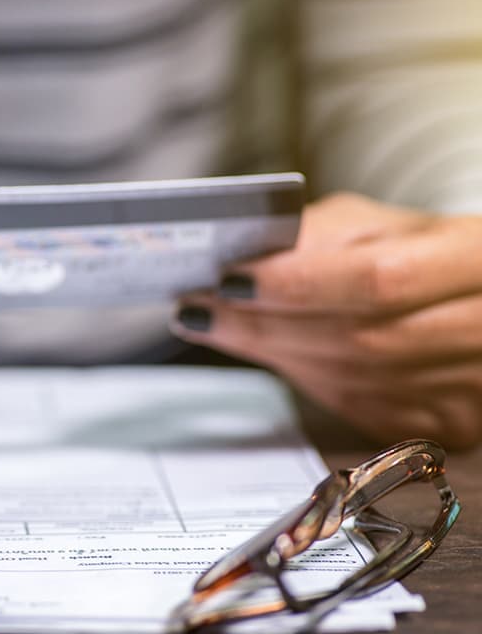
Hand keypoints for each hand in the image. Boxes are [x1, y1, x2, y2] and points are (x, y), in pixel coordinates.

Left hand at [170, 192, 481, 448]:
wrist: (472, 300)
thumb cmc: (413, 250)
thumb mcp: (373, 224)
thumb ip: (314, 236)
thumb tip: (237, 259)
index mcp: (473, 259)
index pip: (376, 280)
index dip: (296, 285)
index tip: (227, 280)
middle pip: (356, 339)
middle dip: (262, 325)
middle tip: (194, 309)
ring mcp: (470, 387)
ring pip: (351, 380)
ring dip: (272, 354)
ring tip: (213, 325)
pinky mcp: (448, 425)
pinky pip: (356, 408)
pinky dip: (303, 379)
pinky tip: (267, 353)